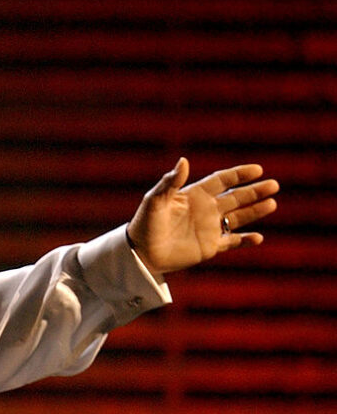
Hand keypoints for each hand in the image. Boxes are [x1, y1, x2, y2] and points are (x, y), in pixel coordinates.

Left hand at [126, 157, 278, 275]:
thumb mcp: (155, 200)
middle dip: (254, 191)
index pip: (221, 180)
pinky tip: (258, 237)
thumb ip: (170, 182)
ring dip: (255, 211)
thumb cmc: (144, 224)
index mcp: (194, 195)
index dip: (239, 174)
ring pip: (238, 217)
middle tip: (274, 185)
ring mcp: (209, 228)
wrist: (140, 253)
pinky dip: (245, 240)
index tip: (257, 169)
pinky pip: (232, 242)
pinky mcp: (210, 247)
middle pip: (235, 197)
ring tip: (272, 203)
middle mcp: (205, 209)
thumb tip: (183, 161)